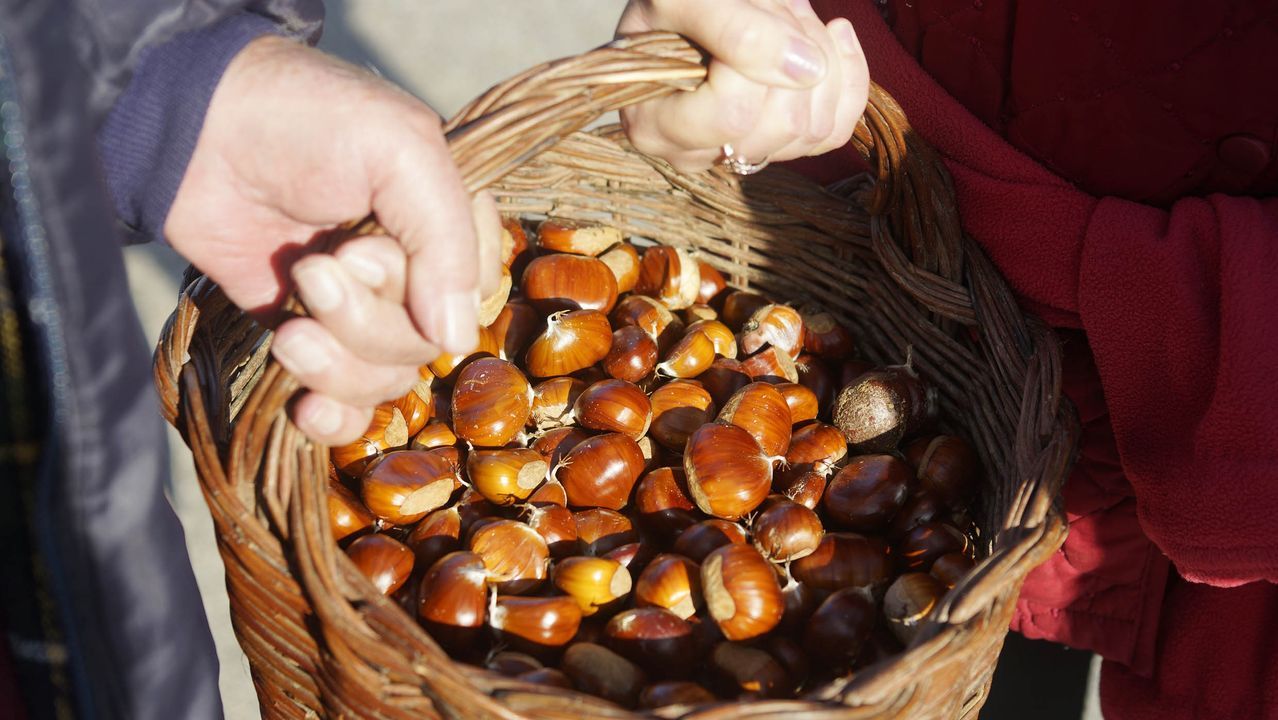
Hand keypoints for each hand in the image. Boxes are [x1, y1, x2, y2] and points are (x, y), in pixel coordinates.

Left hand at [166, 36, 502, 442]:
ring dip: (337, 363)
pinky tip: (306, 408)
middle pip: (426, 343)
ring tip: (289, 328)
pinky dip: (332, 417)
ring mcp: (359, 309)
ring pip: (386, 379)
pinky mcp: (308, 336)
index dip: (432, 290)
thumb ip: (445, 240)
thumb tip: (457, 341)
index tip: (365, 251)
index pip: (477, 291)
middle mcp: (412, 272)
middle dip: (366, 319)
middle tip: (311, 270)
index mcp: (447, 221)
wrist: (188, 133)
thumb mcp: (399, 150)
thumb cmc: (302, 121)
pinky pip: (345, 406)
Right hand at [617, 0, 868, 171]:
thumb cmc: (671, 1)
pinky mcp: (780, 145)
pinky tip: (834, 38)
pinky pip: (835, 131)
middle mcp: (695, 153)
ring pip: (814, 129)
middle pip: (782, 125)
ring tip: (790, 17)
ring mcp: (739, 154)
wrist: (691, 3)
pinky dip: (848, 78)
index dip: (752, 60)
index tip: (743, 14)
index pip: (733, 115)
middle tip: (774, 8)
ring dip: (821, 58)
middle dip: (795, 52)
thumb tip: (806, 69)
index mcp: (655, 125)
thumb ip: (735, 30)